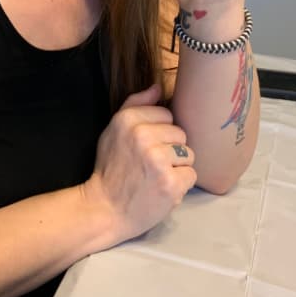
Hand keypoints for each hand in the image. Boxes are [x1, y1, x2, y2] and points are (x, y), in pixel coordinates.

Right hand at [86, 84, 196, 244]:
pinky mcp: (171, 183)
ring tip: (158, 177)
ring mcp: (158, 160)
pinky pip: (191, 174)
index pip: (167, 114)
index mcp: (128, 120)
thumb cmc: (110, 169)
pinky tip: (163, 189)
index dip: (159, 131)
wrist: (104, 209)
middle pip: (180, 133)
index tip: (146, 146)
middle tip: (151, 165)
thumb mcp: (112, 131)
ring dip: (177, 167)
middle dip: (171, 149)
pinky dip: (180, 185)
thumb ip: (134, 105)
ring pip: (188, 153)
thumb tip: (158, 87)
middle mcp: (143, 136)